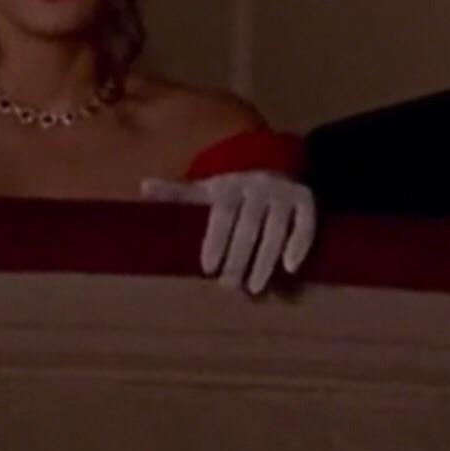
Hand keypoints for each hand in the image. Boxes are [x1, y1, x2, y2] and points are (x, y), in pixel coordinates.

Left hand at [140, 170, 317, 295]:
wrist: (271, 163)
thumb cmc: (230, 187)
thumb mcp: (204, 187)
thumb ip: (177, 193)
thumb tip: (144, 186)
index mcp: (229, 185)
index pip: (222, 215)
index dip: (215, 241)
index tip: (207, 268)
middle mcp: (257, 186)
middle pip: (248, 226)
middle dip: (239, 258)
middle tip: (230, 286)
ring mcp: (283, 193)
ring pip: (276, 228)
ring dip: (267, 259)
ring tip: (256, 287)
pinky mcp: (305, 200)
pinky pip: (306, 223)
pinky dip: (300, 245)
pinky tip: (290, 269)